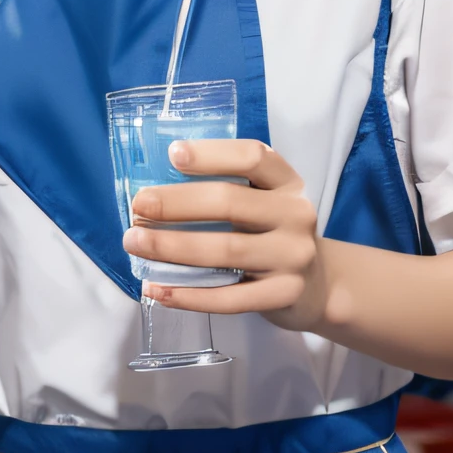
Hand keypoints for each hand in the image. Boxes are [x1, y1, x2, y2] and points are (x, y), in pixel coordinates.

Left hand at [122, 139, 328, 329]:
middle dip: (176, 204)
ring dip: (172, 247)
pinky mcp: (283, 296)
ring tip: (134, 242)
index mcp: (287, 182)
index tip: (172, 155)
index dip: (212, 154)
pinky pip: (229, 298)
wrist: (318, 285)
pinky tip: (157, 289)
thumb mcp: (263, 199)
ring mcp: (292, 257)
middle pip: (230, 202)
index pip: (253, 157)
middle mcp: (295, 215)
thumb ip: (225, 186)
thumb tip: (154, 187)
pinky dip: (188, 295)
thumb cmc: (271, 231)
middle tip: (138, 207)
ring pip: (225, 250)